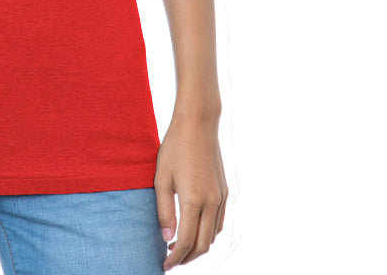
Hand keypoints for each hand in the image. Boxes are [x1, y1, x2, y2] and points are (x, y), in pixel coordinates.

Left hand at [154, 113, 227, 269]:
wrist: (198, 124)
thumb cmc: (175, 148)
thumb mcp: (161, 178)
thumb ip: (164, 210)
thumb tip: (167, 238)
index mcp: (194, 200)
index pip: (186, 242)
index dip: (175, 258)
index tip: (164, 265)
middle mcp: (212, 203)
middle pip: (203, 245)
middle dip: (187, 258)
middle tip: (171, 259)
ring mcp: (221, 198)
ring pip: (213, 236)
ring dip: (198, 247)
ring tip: (179, 246)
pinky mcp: (225, 191)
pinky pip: (219, 222)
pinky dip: (207, 233)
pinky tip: (194, 229)